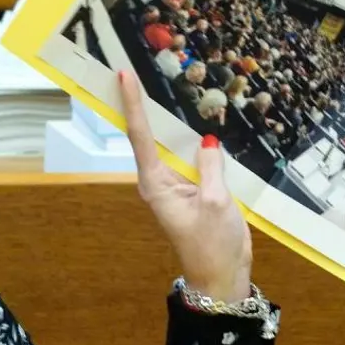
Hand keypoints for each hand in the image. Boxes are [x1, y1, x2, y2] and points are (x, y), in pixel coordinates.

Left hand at [115, 69, 253, 302]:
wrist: (221, 276)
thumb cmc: (213, 245)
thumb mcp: (215, 203)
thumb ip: (210, 168)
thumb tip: (206, 141)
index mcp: (155, 183)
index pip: (140, 136)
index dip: (133, 104)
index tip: (123, 77)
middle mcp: (159, 180)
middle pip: (148, 135)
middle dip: (141, 104)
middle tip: (129, 68)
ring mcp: (174, 183)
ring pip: (168, 143)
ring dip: (166, 118)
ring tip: (159, 82)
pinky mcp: (192, 188)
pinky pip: (189, 156)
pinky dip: (189, 138)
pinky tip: (194, 118)